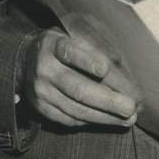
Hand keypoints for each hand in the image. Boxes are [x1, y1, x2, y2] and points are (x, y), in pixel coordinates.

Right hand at [21, 26, 141, 127]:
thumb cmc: (64, 47)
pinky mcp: (41, 108)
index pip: (70, 53)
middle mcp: (45, 69)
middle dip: (107, 100)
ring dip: (105, 116)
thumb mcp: (75, 37)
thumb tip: (126, 74)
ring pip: (75, 108)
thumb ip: (96, 50)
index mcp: (54, 46)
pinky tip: (110, 120)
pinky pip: (69, 119)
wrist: (27, 60)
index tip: (105, 69)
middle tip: (131, 107)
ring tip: (128, 119)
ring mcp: (41, 91)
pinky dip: (92, 121)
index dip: (87, 61)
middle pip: (77, 88)